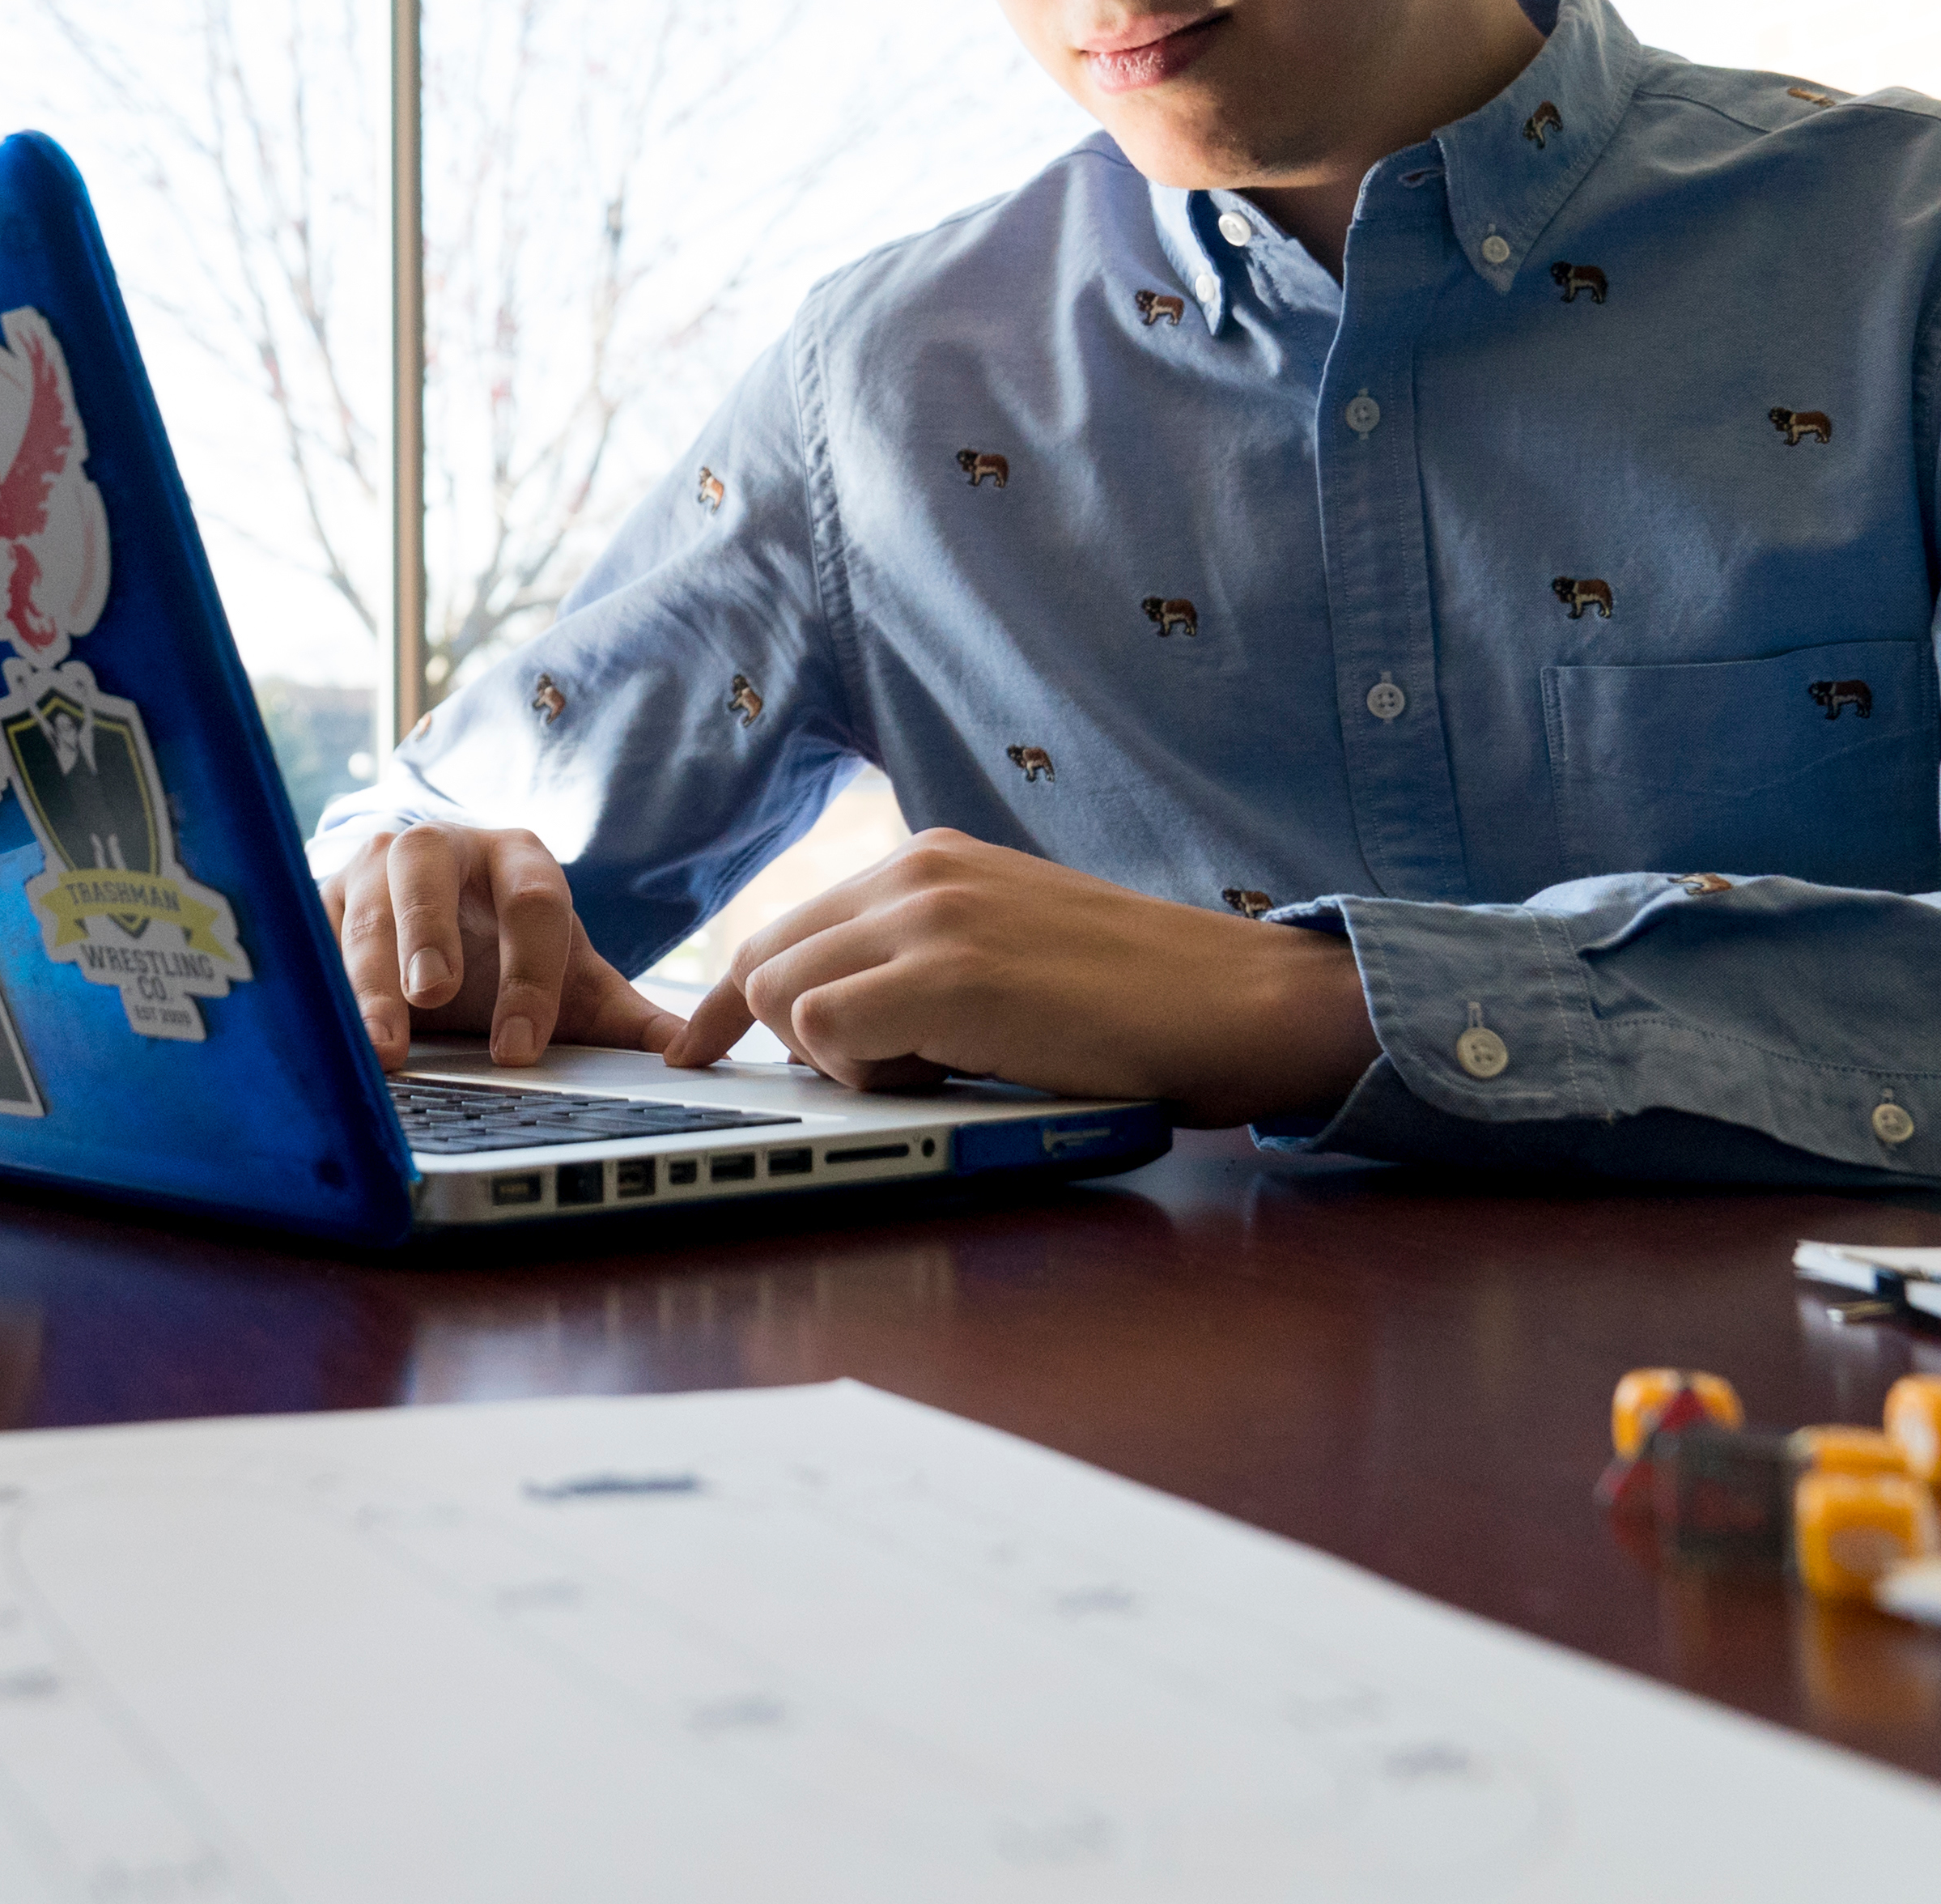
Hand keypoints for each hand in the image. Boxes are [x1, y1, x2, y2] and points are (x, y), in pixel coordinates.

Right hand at [319, 825, 686, 1070]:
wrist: (428, 915)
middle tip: (435, 996)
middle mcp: (441, 847)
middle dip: (429, 931)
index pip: (532, 902)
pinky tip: (324, 1030)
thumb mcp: (566, 976)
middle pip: (428, 870)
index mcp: (518, 859)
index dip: (530, 974)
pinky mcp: (319, 895)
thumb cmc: (504, 950)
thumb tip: (694, 1056)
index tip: (519, 1049)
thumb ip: (623, 1017)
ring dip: (368, 975)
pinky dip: (315, 981)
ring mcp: (371, 866)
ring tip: (382, 1042)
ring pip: (363, 906)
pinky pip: (310, 934)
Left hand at [661, 829, 1375, 1125]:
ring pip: (786, 994)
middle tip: (885, 1078)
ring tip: (936, 1071)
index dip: (733, 1002)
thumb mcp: (1006, 951)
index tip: (698, 1052)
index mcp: (927, 862)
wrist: (1242, 1001)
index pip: (783, 928)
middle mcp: (916, 872)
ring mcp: (930, 916)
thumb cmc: (1136, 1001)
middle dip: (791, 1041)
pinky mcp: (949, 973)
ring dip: (837, 1058)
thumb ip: (920, 961)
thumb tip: (830, 1020)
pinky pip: (828, 1029)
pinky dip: (862, 1071)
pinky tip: (942, 1077)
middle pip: (767, 962)